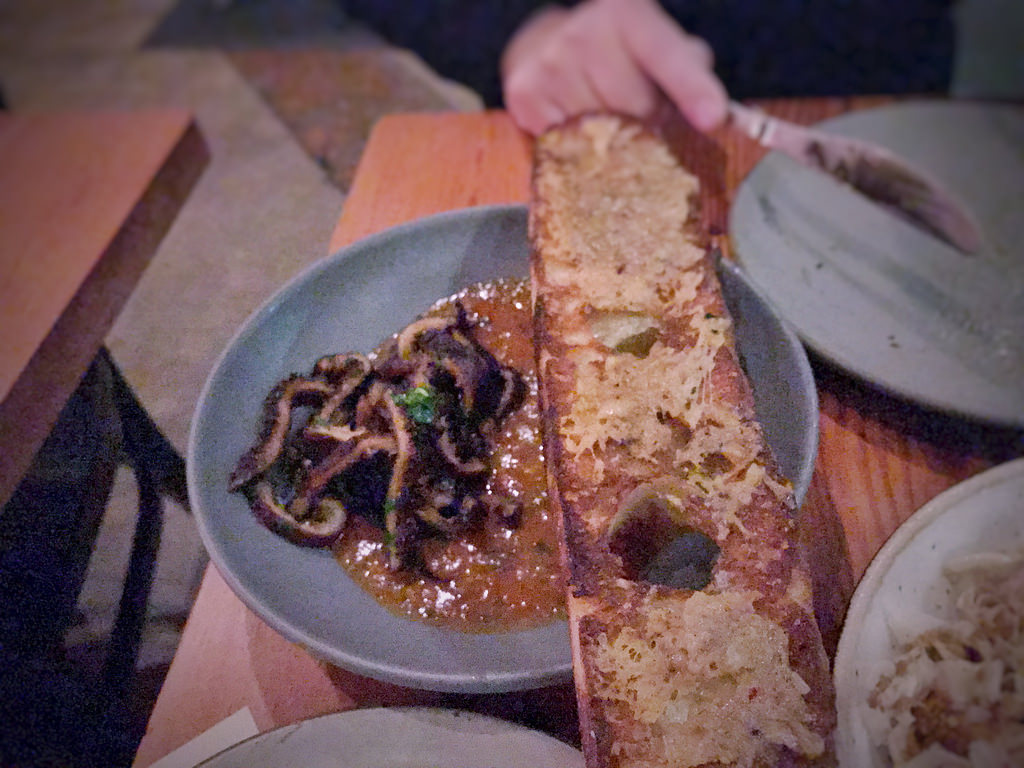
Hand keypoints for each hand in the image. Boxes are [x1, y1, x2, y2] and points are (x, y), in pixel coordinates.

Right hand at [501, 0, 727, 135]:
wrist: (547, 45)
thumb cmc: (617, 56)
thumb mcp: (657, 48)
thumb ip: (688, 70)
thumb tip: (712, 114)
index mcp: (629, 14)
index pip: (667, 56)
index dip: (692, 88)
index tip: (713, 118)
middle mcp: (586, 31)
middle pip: (635, 108)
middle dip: (649, 127)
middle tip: (645, 125)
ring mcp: (551, 63)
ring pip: (601, 132)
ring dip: (613, 141)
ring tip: (610, 124)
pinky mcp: (525, 94)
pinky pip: (566, 144)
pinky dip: (579, 147)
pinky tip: (579, 128)